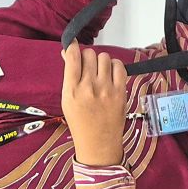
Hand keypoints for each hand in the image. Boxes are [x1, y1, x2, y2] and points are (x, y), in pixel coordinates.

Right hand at [61, 41, 126, 165]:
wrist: (98, 143)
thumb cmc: (80, 122)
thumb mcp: (67, 100)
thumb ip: (68, 76)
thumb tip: (68, 52)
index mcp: (71, 90)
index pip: (72, 57)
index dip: (72, 46)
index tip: (73, 44)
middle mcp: (89, 87)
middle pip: (89, 54)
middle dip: (87, 58)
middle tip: (88, 68)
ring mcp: (106, 89)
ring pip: (104, 57)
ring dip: (101, 62)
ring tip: (100, 73)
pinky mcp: (120, 92)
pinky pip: (119, 66)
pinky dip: (114, 66)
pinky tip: (111, 75)